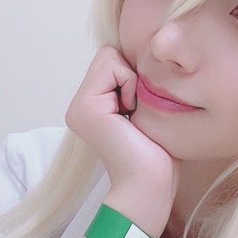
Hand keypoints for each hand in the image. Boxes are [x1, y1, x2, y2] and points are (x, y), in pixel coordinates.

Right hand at [65, 45, 179, 208]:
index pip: (112, 60)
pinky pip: (112, 67)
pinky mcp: (85, 107)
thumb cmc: (158, 152)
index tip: (142, 108)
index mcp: (93, 106)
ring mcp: (79, 106)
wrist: (151, 184)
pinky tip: (131, 115)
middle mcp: (80, 105)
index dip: (134, 75)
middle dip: (131, 75)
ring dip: (131, 80)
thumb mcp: (146, 110)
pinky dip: (130, 84)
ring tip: (134, 114)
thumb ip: (134, 86)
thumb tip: (142, 57)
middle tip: (138, 110)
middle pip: (108, 54)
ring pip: (109, 56)